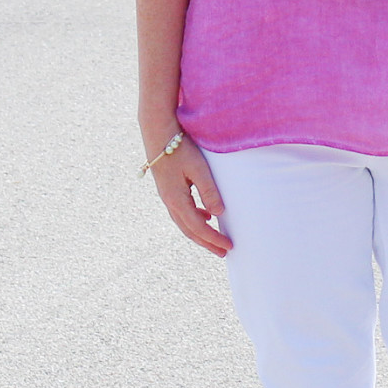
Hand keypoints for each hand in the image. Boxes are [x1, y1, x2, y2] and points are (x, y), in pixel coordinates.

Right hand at [146, 132, 231, 256]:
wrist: (158, 133)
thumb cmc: (180, 148)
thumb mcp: (198, 169)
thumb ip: (209, 191)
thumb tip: (218, 214)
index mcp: (176, 200)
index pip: (198, 227)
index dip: (213, 239)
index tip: (228, 247)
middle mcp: (169, 202)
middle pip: (189, 230)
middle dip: (207, 243)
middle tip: (223, 253)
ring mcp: (167, 197)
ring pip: (184, 223)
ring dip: (200, 233)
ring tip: (215, 240)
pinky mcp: (168, 190)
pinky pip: (181, 212)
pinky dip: (194, 219)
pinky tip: (205, 216)